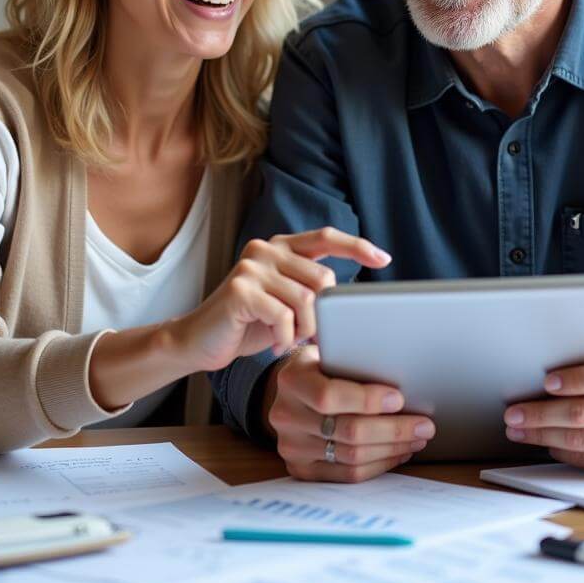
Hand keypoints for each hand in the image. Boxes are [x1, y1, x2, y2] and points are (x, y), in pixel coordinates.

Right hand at [173, 227, 389, 371]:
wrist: (199, 341)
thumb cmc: (248, 325)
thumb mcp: (286, 302)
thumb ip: (310, 290)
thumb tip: (352, 302)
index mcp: (281, 246)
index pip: (326, 237)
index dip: (357, 247)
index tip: (383, 259)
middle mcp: (266, 249)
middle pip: (324, 279)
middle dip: (324, 315)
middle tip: (309, 335)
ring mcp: (252, 267)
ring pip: (307, 300)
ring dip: (304, 330)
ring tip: (289, 340)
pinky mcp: (240, 290)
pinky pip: (283, 317)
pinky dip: (285, 338)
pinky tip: (274, 345)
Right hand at [267, 346, 435, 482]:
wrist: (292, 392)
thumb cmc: (323, 367)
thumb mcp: (330, 353)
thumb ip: (354, 362)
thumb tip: (403, 376)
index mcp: (292, 379)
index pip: (328, 396)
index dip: (367, 400)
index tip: (399, 398)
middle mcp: (286, 415)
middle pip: (347, 430)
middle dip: (393, 429)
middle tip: (424, 425)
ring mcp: (291, 446)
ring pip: (352, 456)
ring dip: (392, 448)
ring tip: (417, 438)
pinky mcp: (302, 469)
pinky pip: (348, 475)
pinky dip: (379, 464)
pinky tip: (398, 452)